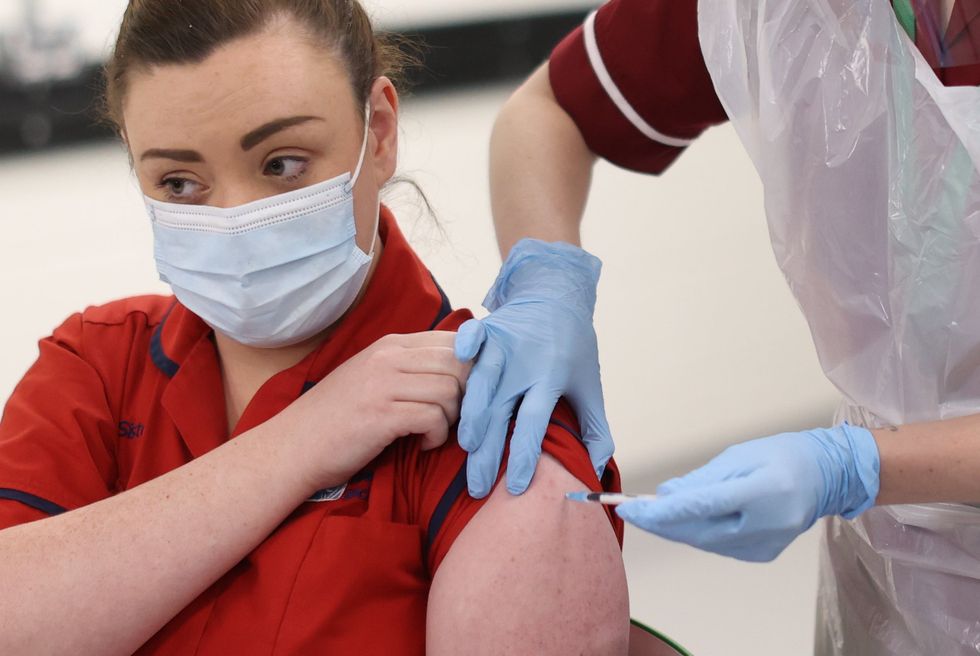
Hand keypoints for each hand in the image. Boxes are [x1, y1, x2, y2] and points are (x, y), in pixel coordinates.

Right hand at [283, 331, 470, 491]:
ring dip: (452, 418)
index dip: (472, 367)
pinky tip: (422, 444)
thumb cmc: (337, 417)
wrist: (293, 446)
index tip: (466, 393)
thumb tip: (461, 368)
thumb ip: (409, 366)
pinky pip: (433, 417)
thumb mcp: (372, 376)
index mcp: (390, 345)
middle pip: (459, 362)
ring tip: (433, 431)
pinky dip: (437, 436)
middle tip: (452, 416)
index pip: (454, 339)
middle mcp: (388, 357)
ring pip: (451, 390)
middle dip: (468, 394)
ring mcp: (383, 384)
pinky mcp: (381, 416)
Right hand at [455, 239, 613, 497]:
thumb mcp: (589, 387)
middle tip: (477, 487)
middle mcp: (525, 362)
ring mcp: (503, 343)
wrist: (558, 296)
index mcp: (551, 378)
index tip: (517, 486)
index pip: (534, 423)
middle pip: (500, 411)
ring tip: (463, 449)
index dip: (525, 455)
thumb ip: (595, 429)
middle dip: (487, 452)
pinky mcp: (486, 328)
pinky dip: (459, 355)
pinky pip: (468, 341)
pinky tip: (446, 379)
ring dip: (469, 418)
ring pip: (479, 385)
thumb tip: (595, 468)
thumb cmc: (573, 347)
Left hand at [616, 425, 879, 561]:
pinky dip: (697, 533)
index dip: (660, 512)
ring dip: (674, 528)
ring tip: (650, 513)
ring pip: (704, 542)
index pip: (699, 507)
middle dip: (659, 523)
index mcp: (761, 491)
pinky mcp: (761, 554)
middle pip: (697, 531)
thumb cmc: (784, 456)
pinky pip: (718, 546)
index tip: (629, 509)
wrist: (826, 476)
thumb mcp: (738, 456)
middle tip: (630, 512)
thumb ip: (701, 480)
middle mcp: (765, 524)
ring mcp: (765, 544)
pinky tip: (683, 520)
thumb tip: (665, 496)